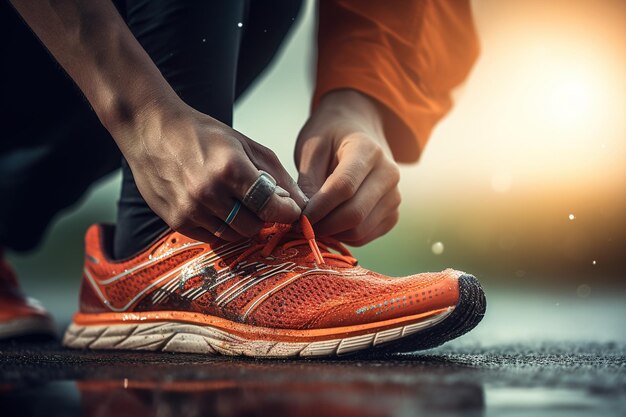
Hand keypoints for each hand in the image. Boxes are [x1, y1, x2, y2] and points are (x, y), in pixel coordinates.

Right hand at [116, 99, 306, 241]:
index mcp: (231, 169)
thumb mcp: (245, 144)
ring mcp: (191, 209)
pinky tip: (217, 208)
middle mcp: (209, 193)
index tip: (289, 209)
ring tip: (237, 202)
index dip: (287, 212)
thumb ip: (275, 173)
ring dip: (243, 224)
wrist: (151, 131)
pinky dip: (221, 228)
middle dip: (265, 218)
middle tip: (261, 204)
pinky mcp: (176, 221)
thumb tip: (300, 201)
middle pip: (255, 226)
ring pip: (234, 235)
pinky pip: (212, 237)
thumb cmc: (201, 133)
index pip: (271, 207)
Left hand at [295, 90, 400, 245]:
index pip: (343, 188)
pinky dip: (343, 236)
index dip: (318, 208)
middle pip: (354, 214)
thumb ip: (308, 182)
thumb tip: (305, 219)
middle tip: (301, 226)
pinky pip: (364, 237)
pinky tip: (330, 222)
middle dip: (322, 226)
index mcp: (368, 150)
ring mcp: (394, 196)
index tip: (297, 218)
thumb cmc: (330, 137)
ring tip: (314, 222)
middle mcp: (388, 174)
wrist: (358, 130)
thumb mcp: (312, 148)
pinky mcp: (392, 215)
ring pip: (359, 231)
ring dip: (331, 233)